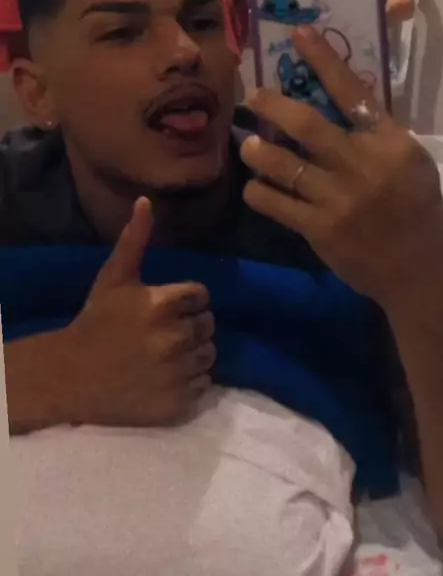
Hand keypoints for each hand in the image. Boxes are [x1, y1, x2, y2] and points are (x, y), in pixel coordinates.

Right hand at [62, 197, 214, 426]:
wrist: (71, 376)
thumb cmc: (96, 321)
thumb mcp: (114, 277)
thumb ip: (135, 239)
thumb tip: (146, 201)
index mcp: (164, 303)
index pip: (202, 296)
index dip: (187, 300)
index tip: (166, 308)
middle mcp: (175, 338)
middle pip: (208, 326)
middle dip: (191, 326)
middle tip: (164, 332)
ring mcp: (178, 373)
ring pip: (209, 356)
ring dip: (194, 354)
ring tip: (166, 355)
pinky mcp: (178, 403)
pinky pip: (204, 386)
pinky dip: (190, 382)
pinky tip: (167, 377)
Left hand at [240, 26, 442, 308]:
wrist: (419, 269)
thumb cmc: (415, 208)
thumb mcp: (408, 161)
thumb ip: (374, 133)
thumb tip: (332, 100)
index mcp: (389, 142)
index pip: (353, 92)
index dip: (324, 60)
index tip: (298, 35)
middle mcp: (363, 165)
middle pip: (308, 125)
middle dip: (273, 106)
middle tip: (252, 97)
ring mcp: (340, 199)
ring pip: (285, 165)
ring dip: (258, 151)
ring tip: (248, 145)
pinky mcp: (321, 230)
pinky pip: (277, 204)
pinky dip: (260, 192)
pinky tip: (254, 187)